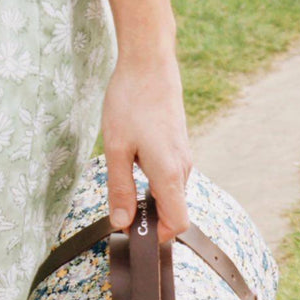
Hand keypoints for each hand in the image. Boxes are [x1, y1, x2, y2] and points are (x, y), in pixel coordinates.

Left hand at [101, 50, 193, 243]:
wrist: (149, 63)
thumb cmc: (130, 102)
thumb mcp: (116, 149)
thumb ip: (120, 189)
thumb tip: (121, 222)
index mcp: (169, 174)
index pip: (178, 223)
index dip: (158, 236)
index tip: (133, 232)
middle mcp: (182, 169)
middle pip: (173, 211)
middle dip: (149, 218)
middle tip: (119, 209)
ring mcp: (183, 157)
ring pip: (170, 193)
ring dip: (149, 198)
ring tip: (122, 181)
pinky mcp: (178, 146)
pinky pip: (169, 177)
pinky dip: (153, 182)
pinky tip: (132, 164)